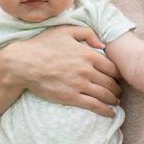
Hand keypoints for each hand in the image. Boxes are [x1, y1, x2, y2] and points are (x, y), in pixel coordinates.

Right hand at [4, 25, 120, 115]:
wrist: (24, 64)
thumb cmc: (43, 45)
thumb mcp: (65, 30)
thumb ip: (87, 33)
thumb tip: (102, 44)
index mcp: (88, 54)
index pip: (112, 67)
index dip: (118, 73)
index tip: (118, 77)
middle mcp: (87, 70)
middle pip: (110, 82)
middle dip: (117, 88)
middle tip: (118, 91)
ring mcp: (79, 85)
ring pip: (104, 94)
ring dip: (113, 99)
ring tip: (116, 102)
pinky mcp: (71, 97)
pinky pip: (94, 105)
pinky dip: (105, 110)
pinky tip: (110, 113)